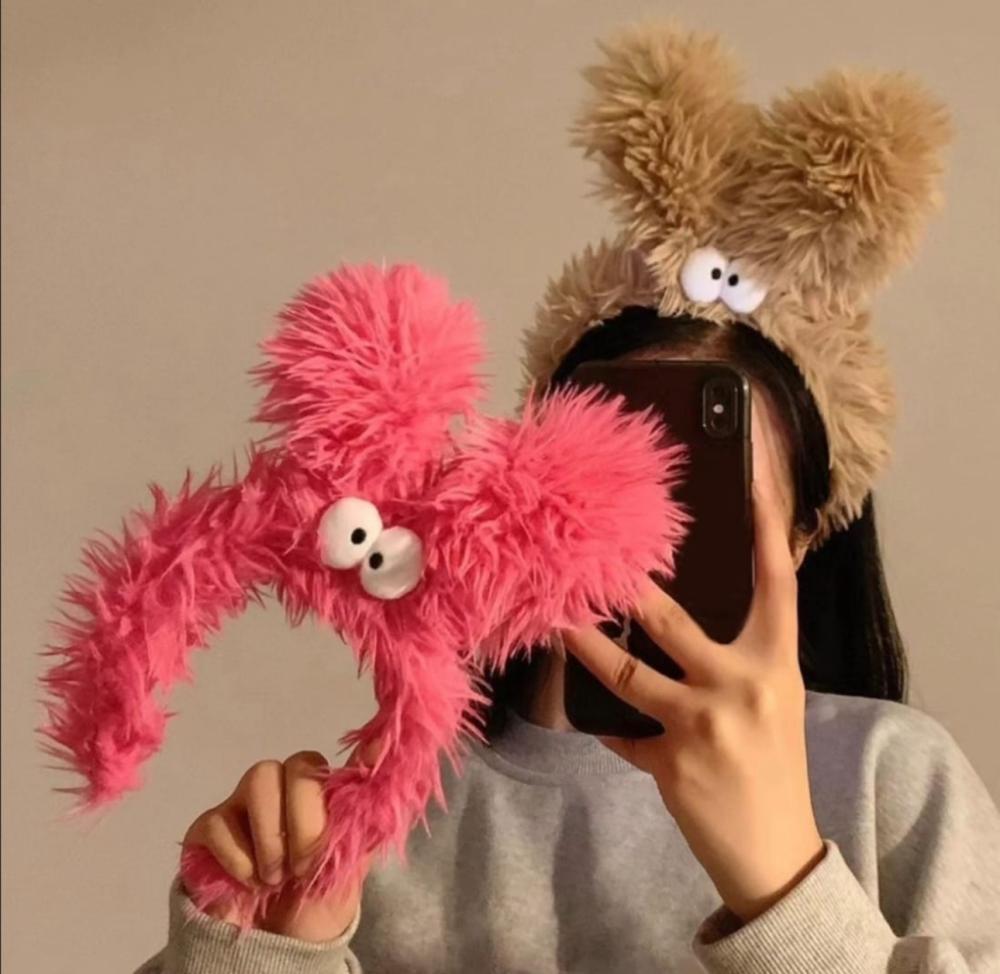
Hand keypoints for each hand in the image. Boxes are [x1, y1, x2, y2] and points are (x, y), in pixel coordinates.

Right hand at [182, 739, 380, 939]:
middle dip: (306, 821)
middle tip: (304, 866)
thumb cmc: (316, 898)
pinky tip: (248, 883)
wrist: (275, 946)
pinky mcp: (207, 827)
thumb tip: (382, 749)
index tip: (378, 751)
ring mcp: (242, 802)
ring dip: (272, 837)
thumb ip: (366, 810)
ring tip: (275, 878)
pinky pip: (218, 821)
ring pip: (258, 779)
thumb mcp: (353, 861)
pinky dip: (239, 860)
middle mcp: (282, 785)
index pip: (342, 756)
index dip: (358, 751)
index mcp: (322, 791)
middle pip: (298, 764)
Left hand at [562, 471, 824, 924]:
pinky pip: (621, 733)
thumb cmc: (776, 769)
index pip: (777, 585)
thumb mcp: (772, 702)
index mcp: (777, 664)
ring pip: (625, 672)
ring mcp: (702, 725)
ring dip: (583, 644)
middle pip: (672, 622)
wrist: (776, 856)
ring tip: (554, 619)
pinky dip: (607, 726)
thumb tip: (682, 619)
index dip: (767, 531)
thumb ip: (739, 660)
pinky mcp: (669, 761)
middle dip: (628, 589)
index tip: (751, 482)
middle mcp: (742, 686)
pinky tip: (590, 716)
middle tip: (591, 551)